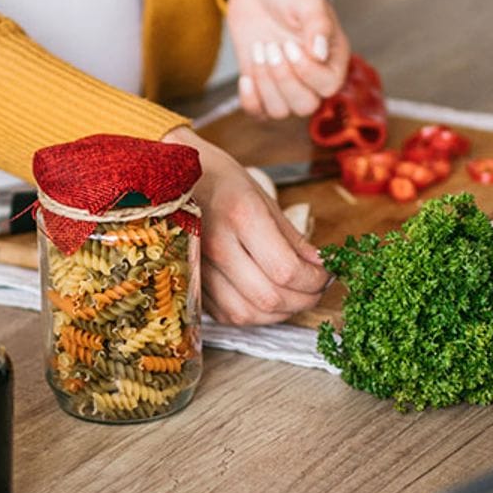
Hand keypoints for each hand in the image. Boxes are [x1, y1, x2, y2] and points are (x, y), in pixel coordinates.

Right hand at [162, 126, 331, 324]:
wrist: (167, 177)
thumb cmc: (220, 181)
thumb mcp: (263, 198)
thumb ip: (293, 238)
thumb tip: (320, 266)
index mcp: (240, 215)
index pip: (286, 269)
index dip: (314, 281)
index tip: (326, 275)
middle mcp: (216, 245)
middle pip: (269, 297)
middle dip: (304, 300)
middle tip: (316, 288)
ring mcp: (199, 267)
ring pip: (247, 313)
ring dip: (280, 313)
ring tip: (294, 296)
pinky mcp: (191, 283)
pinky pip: (227, 314)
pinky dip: (253, 314)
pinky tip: (265, 298)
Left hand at [225, 0, 349, 120]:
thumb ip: (317, 23)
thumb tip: (319, 53)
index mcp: (332, 57)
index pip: (328, 86)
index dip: (306, 72)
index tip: (288, 44)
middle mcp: (312, 75)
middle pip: (305, 105)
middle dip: (283, 79)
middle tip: (270, 46)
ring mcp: (286, 82)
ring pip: (280, 111)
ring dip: (265, 84)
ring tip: (259, 49)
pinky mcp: (263, 84)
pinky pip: (259, 112)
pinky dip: (250, 100)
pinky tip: (245, 76)